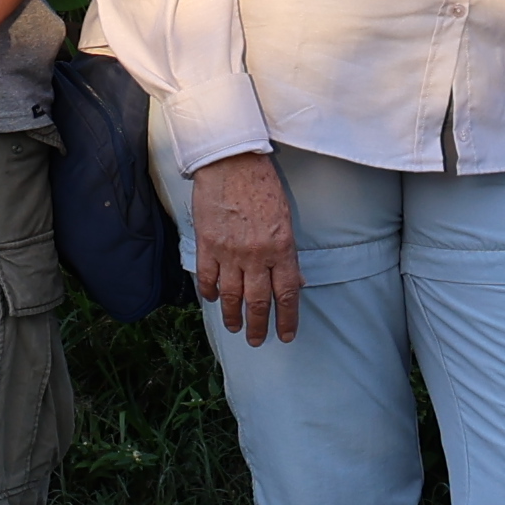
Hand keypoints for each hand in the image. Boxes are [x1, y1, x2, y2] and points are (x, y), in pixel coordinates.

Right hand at [185, 149, 303, 348]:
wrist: (231, 163)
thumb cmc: (262, 186)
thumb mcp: (286, 219)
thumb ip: (289, 254)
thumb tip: (297, 281)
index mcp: (281, 248)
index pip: (287, 293)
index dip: (287, 319)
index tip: (287, 335)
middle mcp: (256, 255)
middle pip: (259, 301)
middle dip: (259, 326)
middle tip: (258, 341)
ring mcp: (229, 252)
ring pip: (231, 296)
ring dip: (233, 316)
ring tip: (235, 327)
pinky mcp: (207, 245)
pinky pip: (208, 277)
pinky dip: (210, 292)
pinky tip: (213, 299)